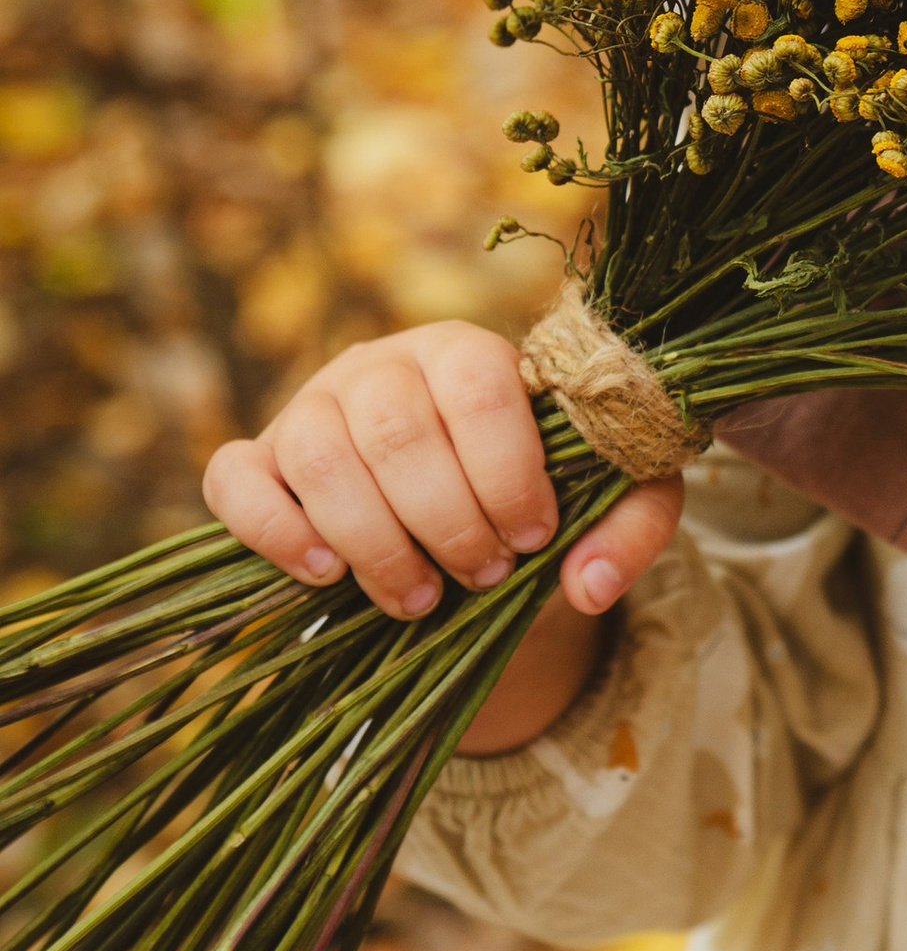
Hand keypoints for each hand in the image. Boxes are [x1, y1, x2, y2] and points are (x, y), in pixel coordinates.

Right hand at [203, 323, 681, 749]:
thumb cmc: (535, 500)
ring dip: (374, 541)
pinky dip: (276, 530)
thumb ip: (629, 529)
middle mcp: (381, 365)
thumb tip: (587, 585)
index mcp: (467, 353)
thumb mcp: (609, 504)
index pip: (478, 386)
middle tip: (484, 575)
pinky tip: (327, 575)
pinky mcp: (257, 459)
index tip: (532, 537)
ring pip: (319, 457)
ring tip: (420, 597)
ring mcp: (309, 407)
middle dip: (447, 521)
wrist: (461, 525)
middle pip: (397, 430)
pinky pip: (235, 479)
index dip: (506, 471)